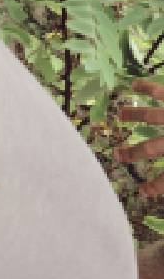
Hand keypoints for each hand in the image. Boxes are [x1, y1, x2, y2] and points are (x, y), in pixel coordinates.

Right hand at [117, 78, 163, 197]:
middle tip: (118, 155)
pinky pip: (161, 92)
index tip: (144, 192)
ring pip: (152, 116)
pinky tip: (136, 85)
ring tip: (121, 114)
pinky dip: (147, 88)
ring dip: (135, 115)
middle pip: (153, 146)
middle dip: (134, 152)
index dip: (157, 186)